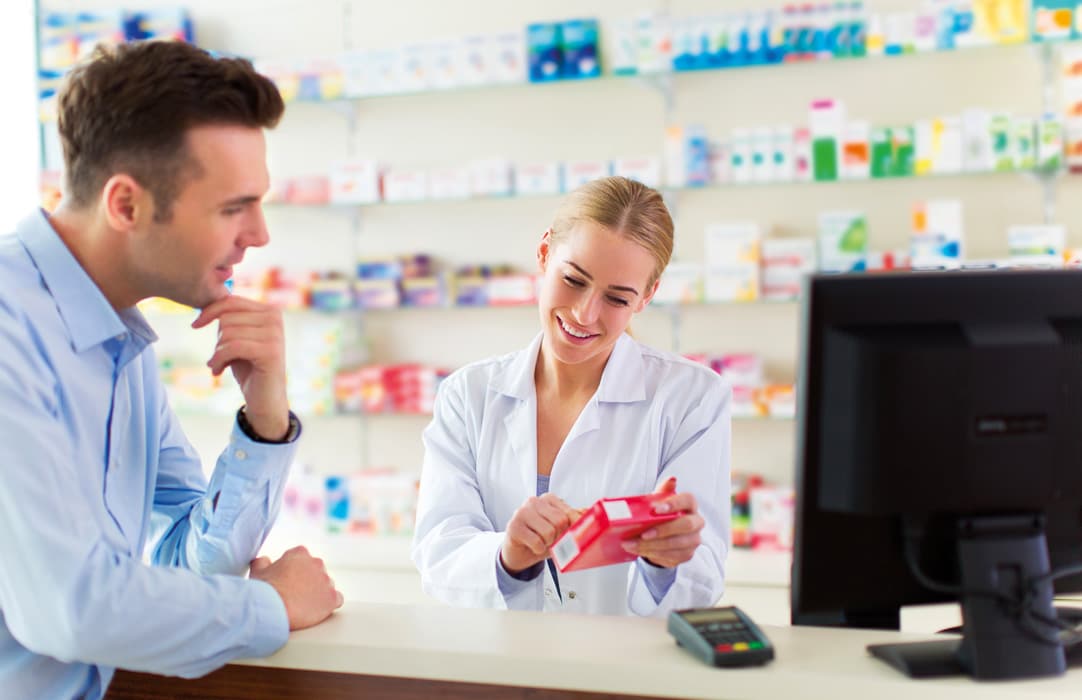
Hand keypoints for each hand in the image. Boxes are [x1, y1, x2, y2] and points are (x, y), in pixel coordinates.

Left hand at [192, 296, 288, 438]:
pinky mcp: (270, 351)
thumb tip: (209, 297)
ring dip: (217, 352)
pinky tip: (218, 371)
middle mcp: (275, 318)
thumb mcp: (238, 338)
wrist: (264, 399)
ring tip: (219, 365)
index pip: (232, 301)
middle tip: (219, 357)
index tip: (195, 325)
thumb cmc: (248, 368)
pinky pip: (233, 347)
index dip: (210, 311)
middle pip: (228, 317)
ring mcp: (275, 334)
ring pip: (228, 332)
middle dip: (217, 339)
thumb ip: (230, 319)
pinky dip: (219, 359)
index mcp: (270, 311)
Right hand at [249, 546, 342, 630]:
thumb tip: (264, 560)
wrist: (272, 608)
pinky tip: (319, 610)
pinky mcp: (332, 597)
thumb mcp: (258, 571)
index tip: (290, 581)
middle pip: (317, 572)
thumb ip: (263, 562)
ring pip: (327, 586)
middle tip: (297, 595)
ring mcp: (326, 580)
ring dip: (319, 593)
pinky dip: (329, 604)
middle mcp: (317, 563)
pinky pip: (337, 599)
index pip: (303, 559)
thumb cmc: (264, 590)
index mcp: (300, 553)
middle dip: (309, 582)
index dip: (296, 572)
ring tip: (304, 605)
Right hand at [500, 493, 582, 574]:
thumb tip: (589, 511)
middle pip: (560, 521)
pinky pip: (536, 542)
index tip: (570, 536)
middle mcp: (534, 501)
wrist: (519, 552)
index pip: (570, 513)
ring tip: (542, 542)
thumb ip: (575, 519)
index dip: (573, 529)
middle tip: (551, 540)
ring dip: (548, 544)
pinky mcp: (513, 526)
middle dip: (559, 537)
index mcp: (549, 499)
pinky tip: (533, 546)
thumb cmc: (541, 538)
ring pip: (549, 531)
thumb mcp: (561, 529)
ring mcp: (522, 512)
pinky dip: (538, 549)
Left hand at [621, 477, 703, 568]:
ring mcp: (693, 540)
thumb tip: (672, 479)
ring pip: (676, 544)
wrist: (664, 537)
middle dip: (662, 530)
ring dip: (651, 546)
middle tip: (643, 534)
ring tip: (632, 544)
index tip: (656, 509)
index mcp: (690, 505)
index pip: (688, 500)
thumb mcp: (660, 502)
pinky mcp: (687, 554)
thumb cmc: (662, 515)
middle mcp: (696, 522)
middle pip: (686, 525)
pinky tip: (639, 551)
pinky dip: (652, 554)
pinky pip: (671, 556)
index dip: (674, 504)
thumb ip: (664, 491)